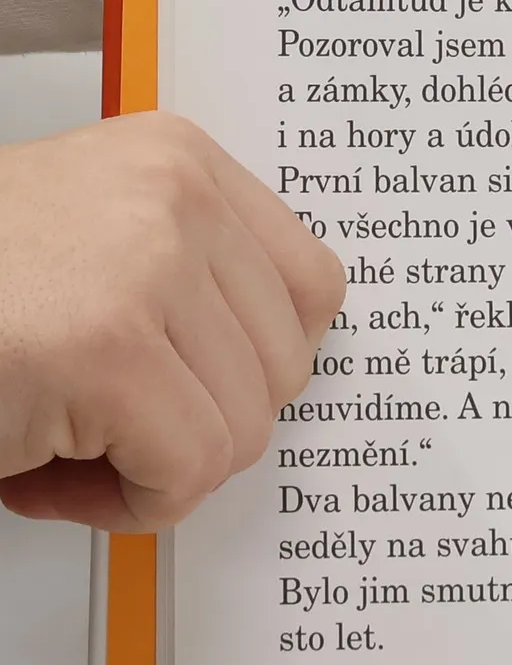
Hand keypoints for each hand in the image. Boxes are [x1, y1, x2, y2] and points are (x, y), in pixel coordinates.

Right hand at [0, 116, 345, 531]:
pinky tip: (45, 471)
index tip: (184, 382)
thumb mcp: (93, 246)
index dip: (251, 364)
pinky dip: (125, 504)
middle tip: (96, 422)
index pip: (313, 289)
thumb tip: (280, 369)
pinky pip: (187, 474)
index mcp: (175, 160)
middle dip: (196, 425)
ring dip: (152, 469)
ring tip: (58, 440)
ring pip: (242, 432)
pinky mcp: (107, 350)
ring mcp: (144, 265)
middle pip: (284, 371)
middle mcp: (171, 196)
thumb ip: (190, 281)